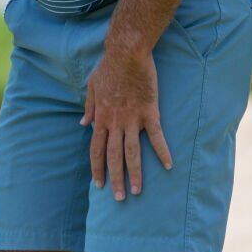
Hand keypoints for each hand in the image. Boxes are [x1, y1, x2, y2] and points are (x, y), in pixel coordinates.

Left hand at [80, 43, 172, 200]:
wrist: (126, 53)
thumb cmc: (108, 67)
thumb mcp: (91, 87)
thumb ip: (88, 108)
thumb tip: (83, 124)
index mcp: (101, 118)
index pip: (96, 150)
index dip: (97, 168)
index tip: (99, 184)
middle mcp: (115, 123)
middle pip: (114, 157)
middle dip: (115, 179)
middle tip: (118, 198)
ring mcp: (132, 119)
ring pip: (132, 152)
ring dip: (135, 173)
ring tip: (137, 191)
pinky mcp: (150, 113)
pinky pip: (156, 137)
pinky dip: (162, 152)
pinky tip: (169, 166)